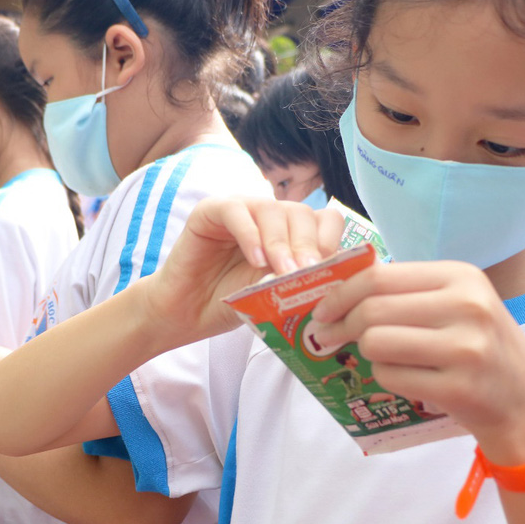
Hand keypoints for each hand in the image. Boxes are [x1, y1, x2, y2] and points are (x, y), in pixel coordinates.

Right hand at [145, 197, 342, 345]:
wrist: (185, 315)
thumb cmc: (231, 306)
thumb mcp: (276, 294)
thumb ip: (302, 280)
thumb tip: (339, 278)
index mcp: (289, 232)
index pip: (323, 220)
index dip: (329, 242)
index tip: (327, 273)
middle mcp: (267, 216)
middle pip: (301, 213)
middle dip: (307, 246)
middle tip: (305, 276)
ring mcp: (239, 209)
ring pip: (271, 209)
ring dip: (281, 243)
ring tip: (281, 273)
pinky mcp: (209, 211)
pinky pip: (236, 211)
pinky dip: (250, 236)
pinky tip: (255, 261)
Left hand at [309, 261, 524, 463]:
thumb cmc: (482, 350)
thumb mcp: (459, 305)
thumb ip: (408, 292)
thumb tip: (338, 291)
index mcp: (462, 277)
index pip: (379, 277)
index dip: (340, 294)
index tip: (323, 310)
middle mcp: (468, 306)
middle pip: (371, 310)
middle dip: (342, 325)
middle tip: (332, 337)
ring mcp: (465, 348)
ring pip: (375, 343)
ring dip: (367, 354)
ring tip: (384, 359)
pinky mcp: (457, 387)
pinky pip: (390, 377)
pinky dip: (385, 379)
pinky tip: (407, 379)